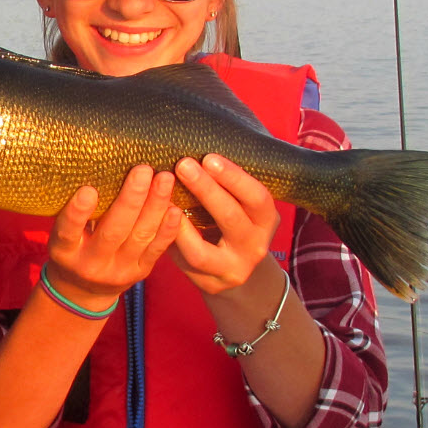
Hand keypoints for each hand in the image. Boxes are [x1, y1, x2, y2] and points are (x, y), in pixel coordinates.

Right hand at [44, 165, 182, 311]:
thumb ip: (76, 211)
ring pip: (140, 237)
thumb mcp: (64, 234)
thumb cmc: (72, 247)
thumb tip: (98, 168)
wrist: (83, 290)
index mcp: (65, 251)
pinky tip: (176, 208)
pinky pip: (157, 250)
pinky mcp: (140, 272)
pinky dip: (168, 229)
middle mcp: (91, 264)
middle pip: (113, 231)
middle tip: (143, 170)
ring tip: (165, 179)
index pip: (68, 232)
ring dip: (155, 206)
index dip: (77, 213)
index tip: (88, 189)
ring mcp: (119, 271)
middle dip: (130, 199)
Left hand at [169, 154, 280, 295]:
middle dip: (206, 189)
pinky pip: (187, 263)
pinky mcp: (212, 284)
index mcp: (266, 219)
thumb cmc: (228, 222)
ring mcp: (235, 269)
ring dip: (180, 221)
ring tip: (164, 196)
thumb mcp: (239, 204)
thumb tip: (195, 142)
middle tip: (183, 165)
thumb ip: (226, 183)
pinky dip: (173, 239)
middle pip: (231, 218)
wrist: (232, 271)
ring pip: (203, 249)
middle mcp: (256, 246)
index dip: (234, 177)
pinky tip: (161, 219)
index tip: (210, 157)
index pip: (257, 197)